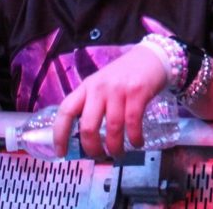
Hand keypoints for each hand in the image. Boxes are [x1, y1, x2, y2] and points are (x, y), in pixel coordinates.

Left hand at [52, 44, 168, 157]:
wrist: (153, 56)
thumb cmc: (126, 73)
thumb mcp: (103, 84)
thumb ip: (93, 103)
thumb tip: (87, 135)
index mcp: (87, 87)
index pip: (66, 111)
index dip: (60, 134)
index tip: (61, 153)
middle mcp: (99, 88)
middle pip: (88, 126)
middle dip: (92, 148)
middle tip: (98, 157)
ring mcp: (119, 90)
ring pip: (112, 128)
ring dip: (115, 147)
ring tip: (119, 154)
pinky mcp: (138, 92)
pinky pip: (133, 123)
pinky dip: (135, 138)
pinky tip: (138, 143)